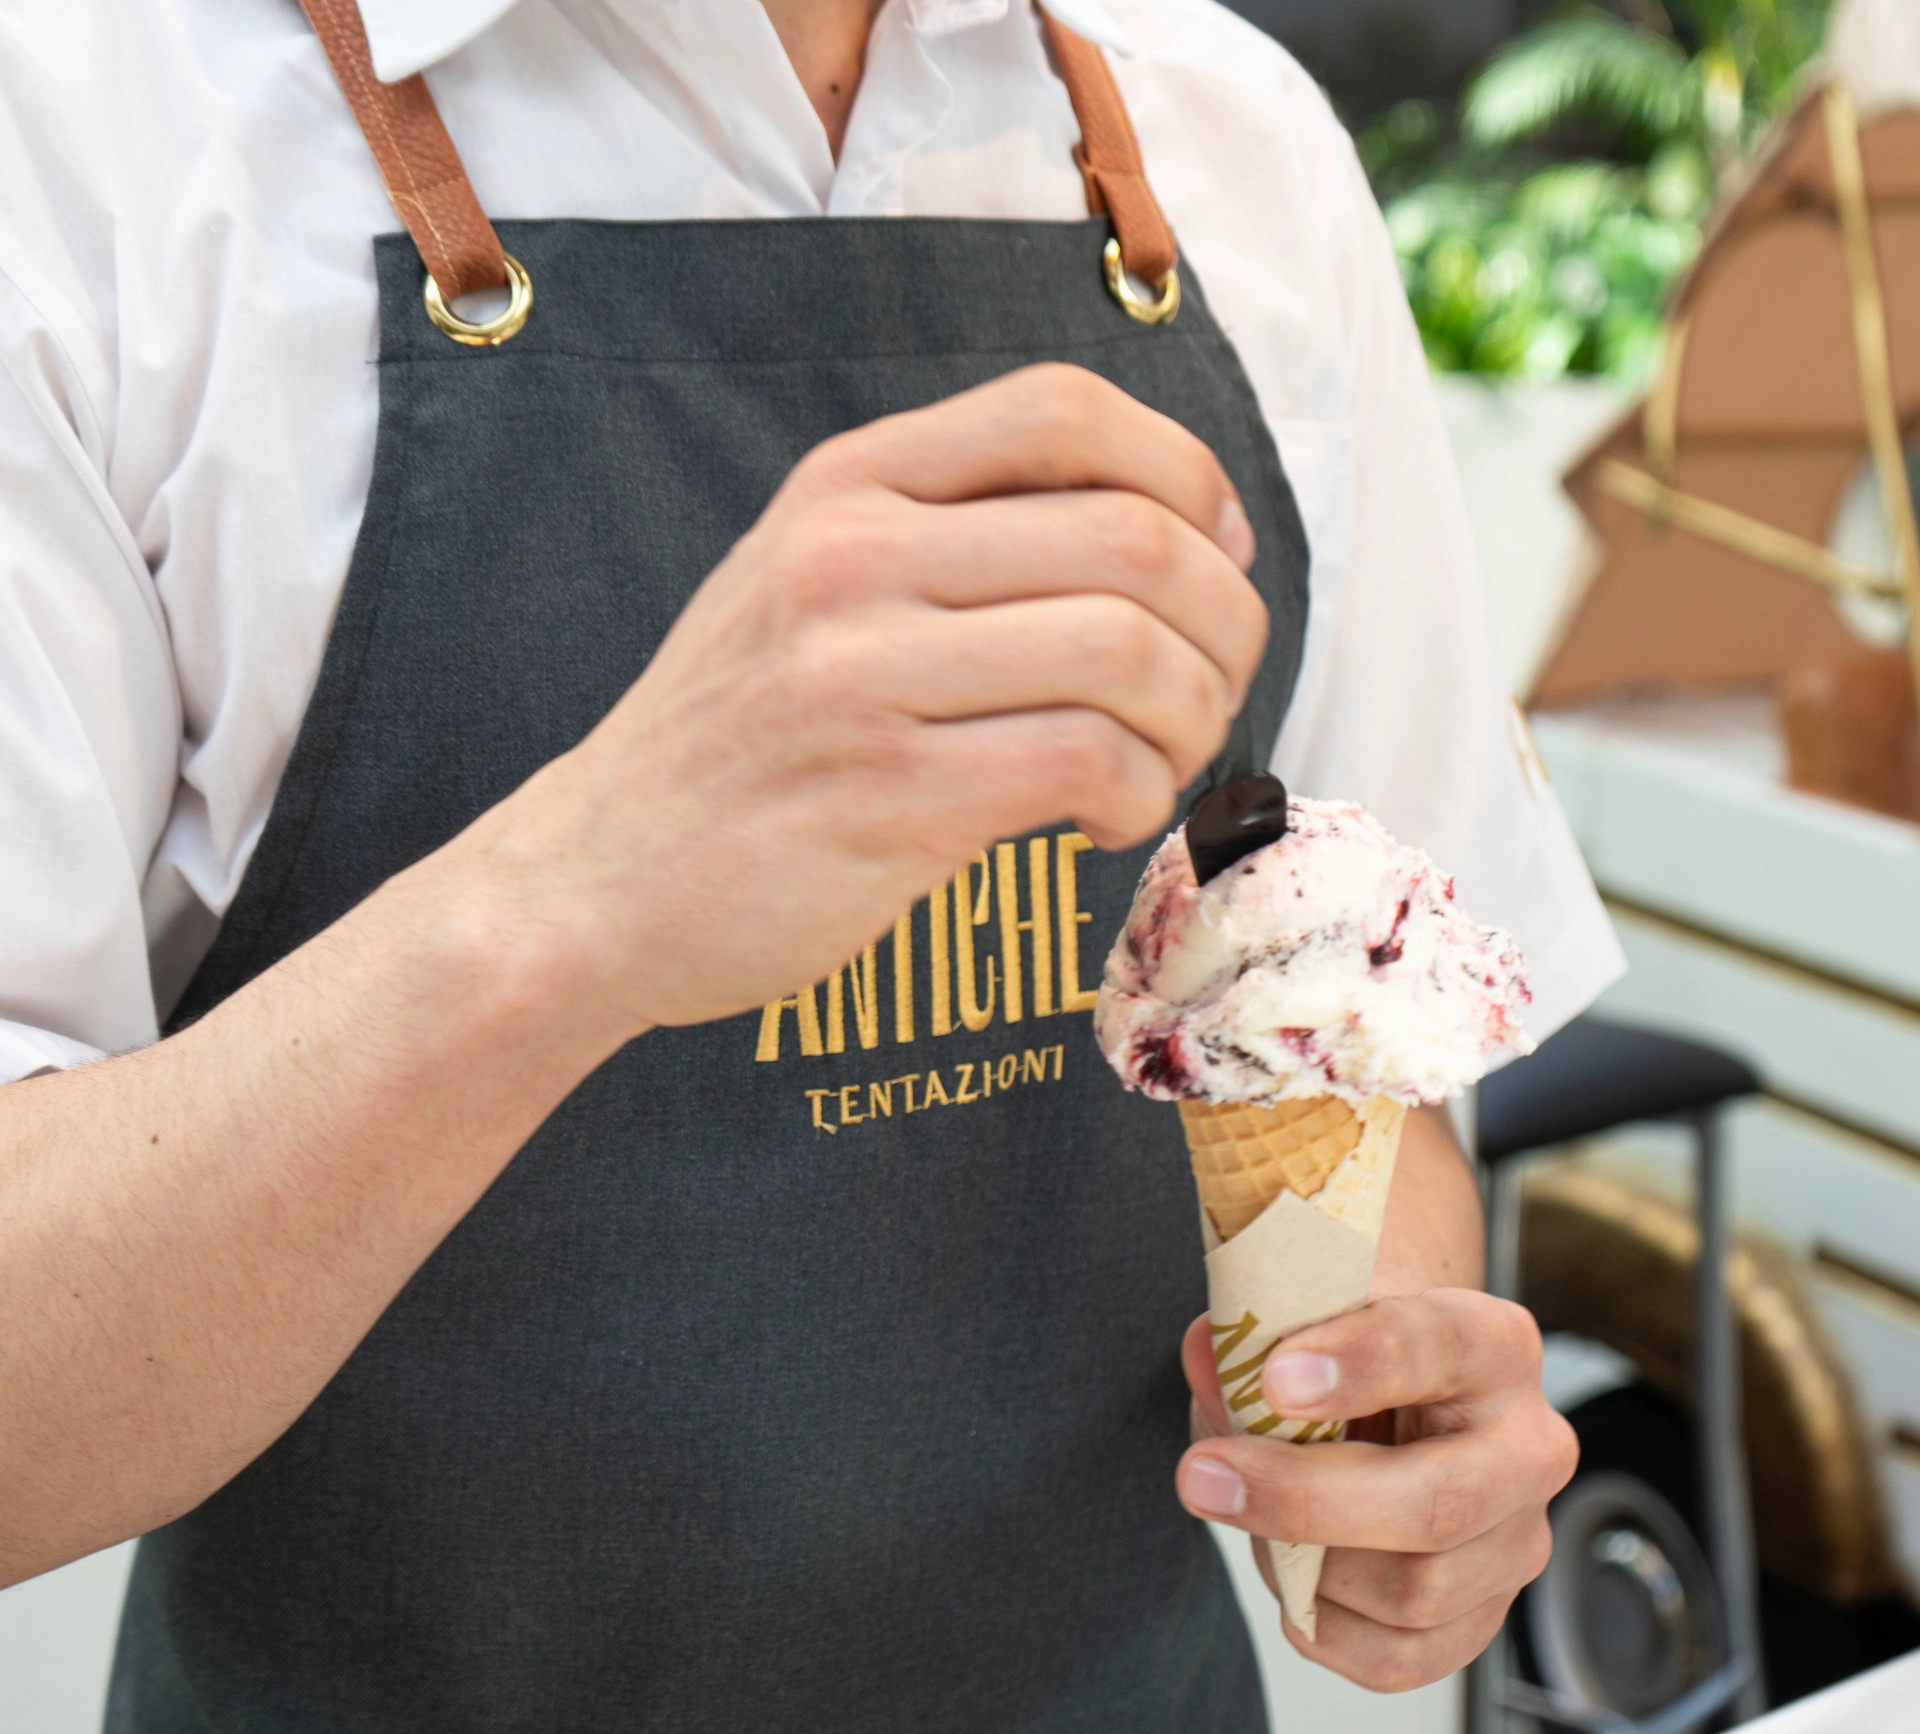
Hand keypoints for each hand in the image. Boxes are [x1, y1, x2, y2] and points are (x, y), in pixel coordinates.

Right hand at [453, 362, 1266, 1038]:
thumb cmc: (733, 745)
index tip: (1216, 554)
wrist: (593, 881)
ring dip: (1193, 719)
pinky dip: (1140, 796)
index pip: (1065, 410)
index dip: (1187, 472)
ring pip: (1130, 652)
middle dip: (1226, 624)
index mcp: (847, 488)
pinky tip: (1103, 821)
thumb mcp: (805, 588)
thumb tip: (1170, 540)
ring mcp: (863, 677)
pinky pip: (1089, 763)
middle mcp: (854, 559)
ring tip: (1158, 765)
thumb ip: (950, 539)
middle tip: (1213, 690)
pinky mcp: (887, 799)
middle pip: (1136, 539)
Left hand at [1175, 1288, 1577, 1691]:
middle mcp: (1529, 1447)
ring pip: (1415, 1591)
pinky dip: (1325, 1627)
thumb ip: (1256, 1335)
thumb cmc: (1347, 1355)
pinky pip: (1400, 1658)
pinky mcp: (1486, 1616)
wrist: (1385, 1399)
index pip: (1440, 1348)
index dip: (1358, 1364)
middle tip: (1204, 1475)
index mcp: (1494, 1345)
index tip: (1273, 1379)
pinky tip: (1294, 1575)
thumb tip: (1209, 1358)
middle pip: (1439, 1504)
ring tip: (1254, 1514)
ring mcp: (1517, 1541)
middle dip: (1305, 1499)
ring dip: (1307, 1564)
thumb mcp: (1303, 1320)